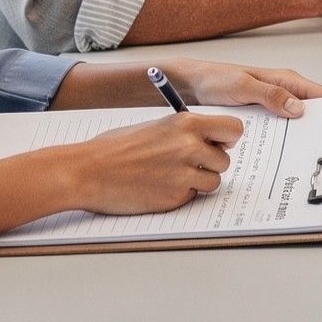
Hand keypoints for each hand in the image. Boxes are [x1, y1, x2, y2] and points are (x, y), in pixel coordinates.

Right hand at [64, 112, 243, 213]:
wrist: (87, 171)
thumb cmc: (116, 147)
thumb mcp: (157, 127)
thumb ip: (186, 131)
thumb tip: (211, 138)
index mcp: (186, 124)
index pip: (234, 129)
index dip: (228, 138)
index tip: (219, 143)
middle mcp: (190, 147)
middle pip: (225, 159)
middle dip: (210, 163)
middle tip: (189, 164)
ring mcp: (183, 174)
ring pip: (213, 182)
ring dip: (198, 182)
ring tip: (171, 176)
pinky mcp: (174, 198)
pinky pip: (192, 197)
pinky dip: (181, 195)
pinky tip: (158, 187)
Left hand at [157, 59, 321, 145]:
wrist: (190, 84)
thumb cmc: (214, 80)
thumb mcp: (242, 87)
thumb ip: (270, 95)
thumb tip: (300, 109)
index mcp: (288, 80)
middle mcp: (287, 91)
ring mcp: (277, 103)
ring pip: (307, 121)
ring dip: (320, 135)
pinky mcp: (266, 114)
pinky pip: (288, 128)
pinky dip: (299, 139)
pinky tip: (298, 154)